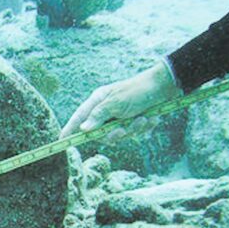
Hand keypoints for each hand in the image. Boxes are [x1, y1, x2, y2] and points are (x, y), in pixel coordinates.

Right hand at [60, 61, 181, 138]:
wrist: (166, 86)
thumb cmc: (139, 91)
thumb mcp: (117, 103)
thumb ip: (99, 117)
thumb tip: (83, 130)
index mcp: (98, 101)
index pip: (79, 118)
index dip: (70, 129)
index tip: (61, 141)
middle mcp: (107, 109)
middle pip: (101, 133)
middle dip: (115, 134)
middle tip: (123, 129)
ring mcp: (120, 116)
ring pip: (119, 135)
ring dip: (133, 129)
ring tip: (144, 118)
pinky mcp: (133, 121)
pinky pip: (133, 134)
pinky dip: (143, 128)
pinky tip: (151, 118)